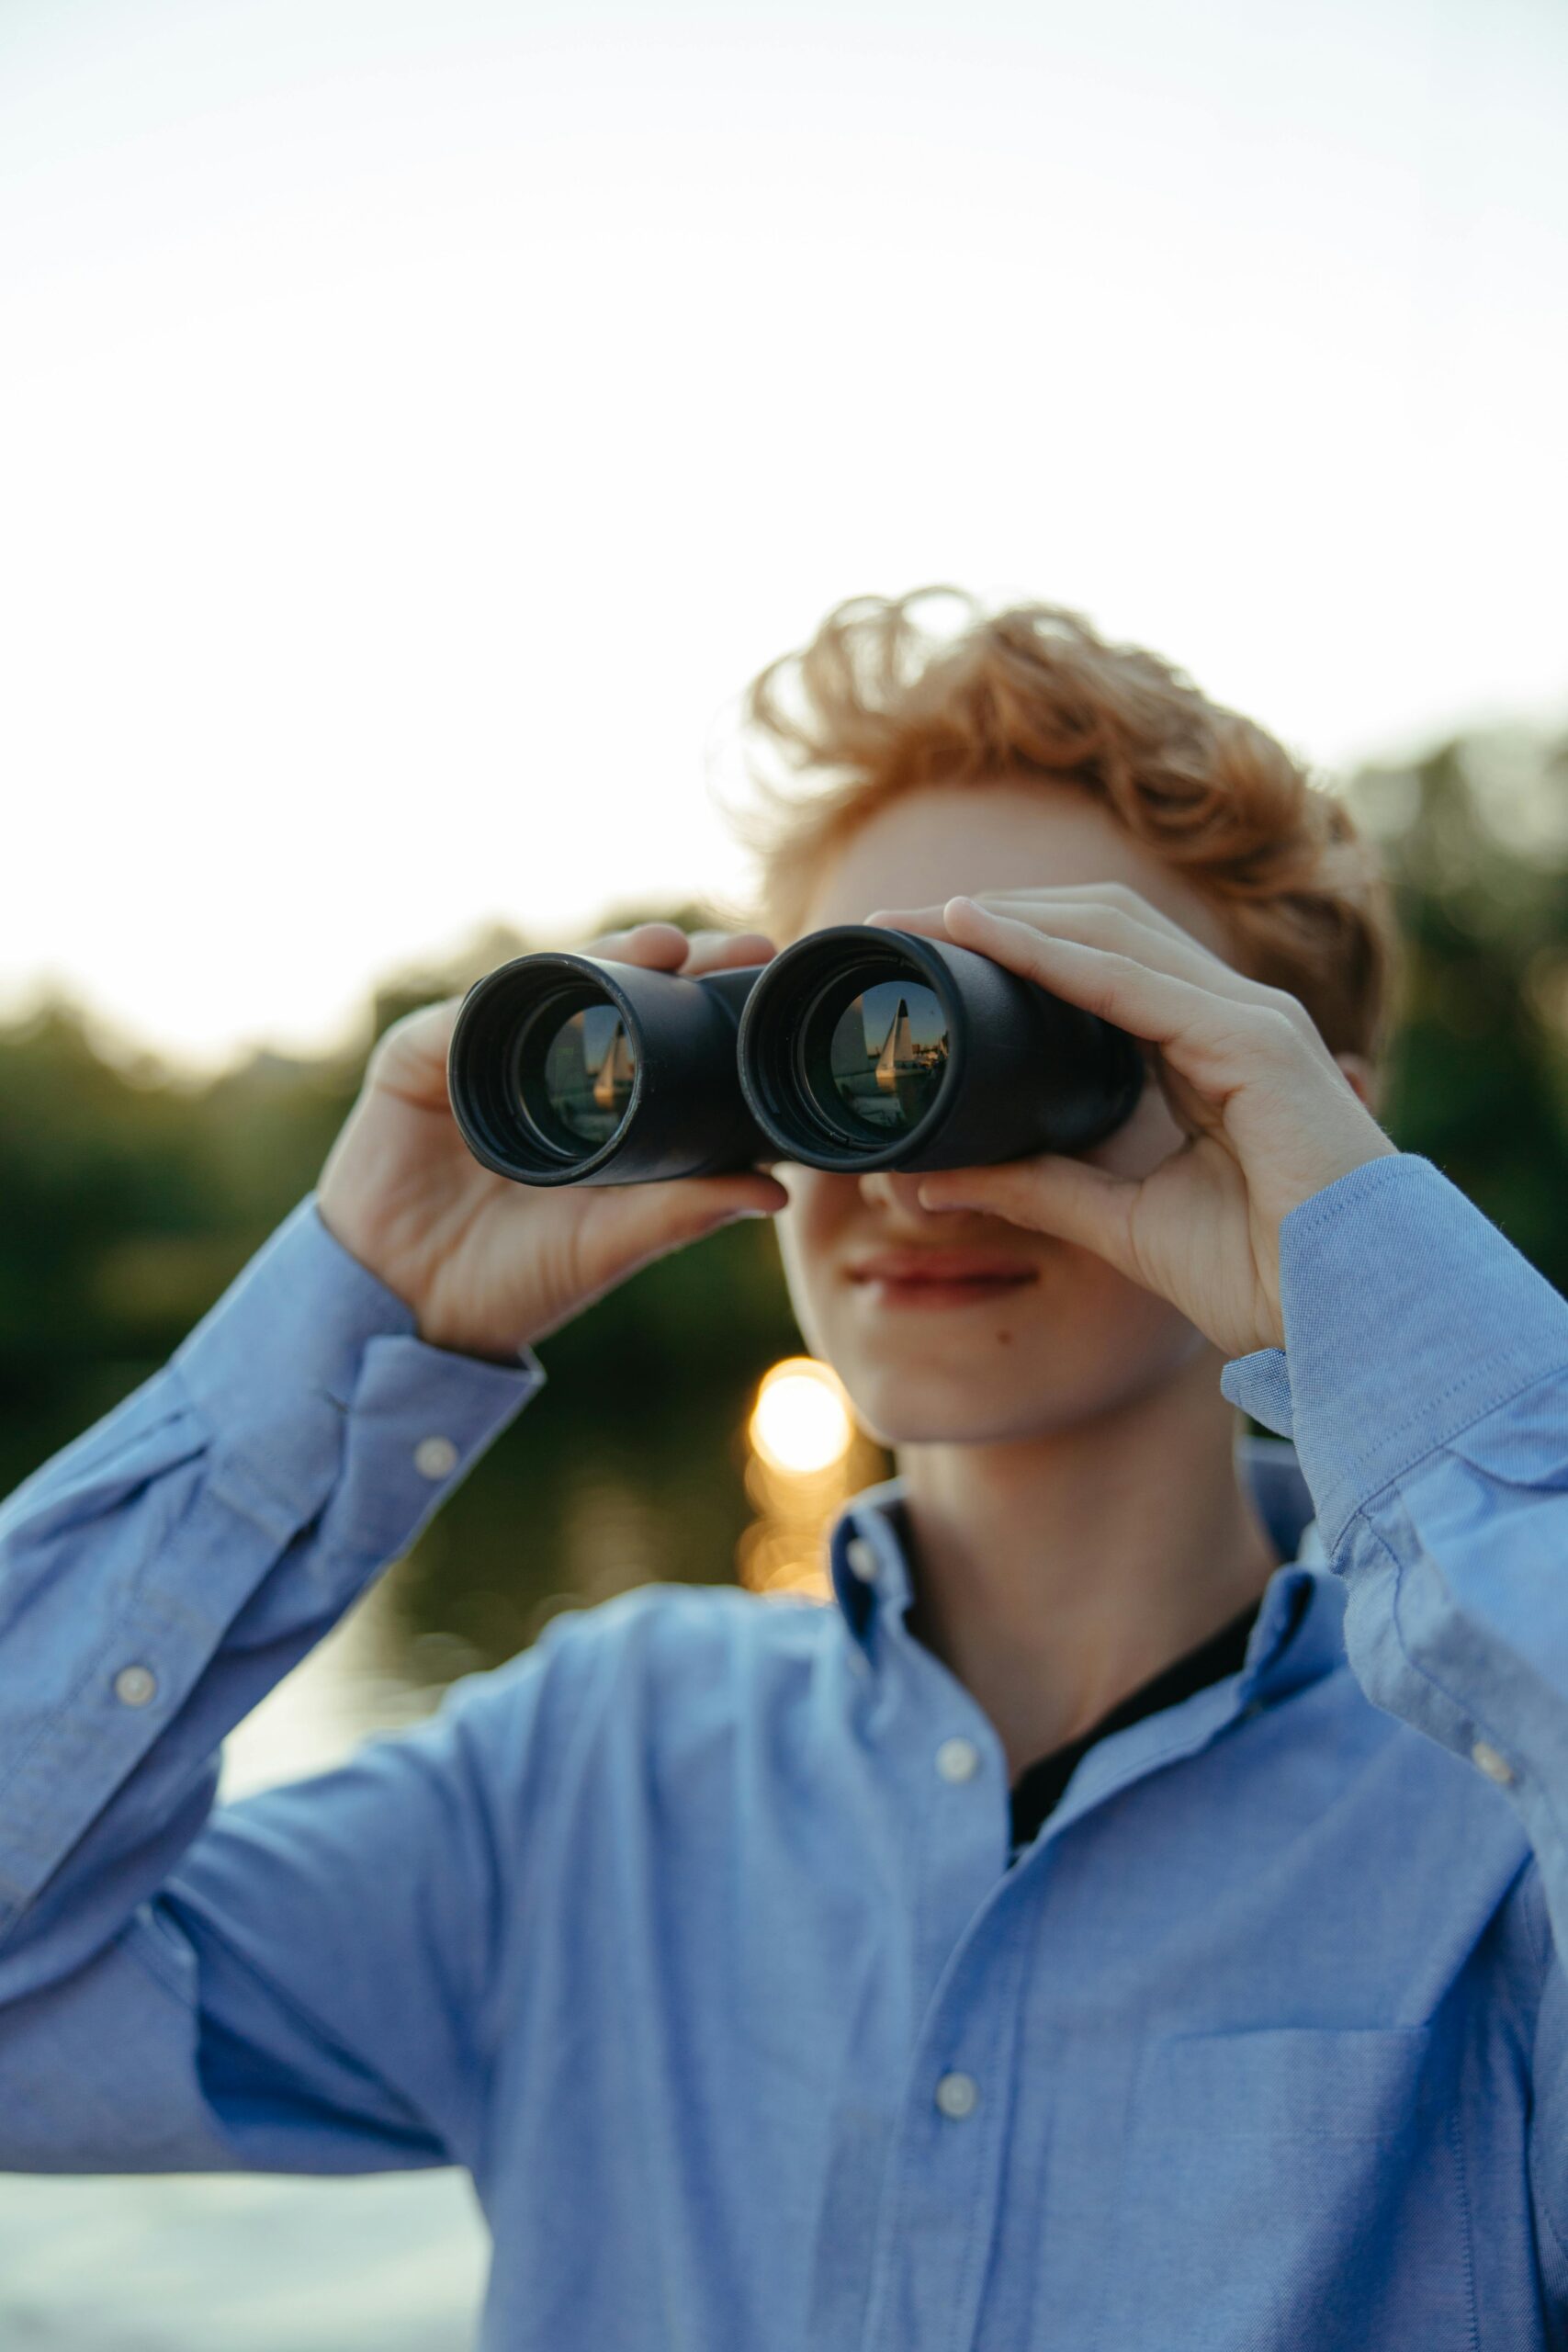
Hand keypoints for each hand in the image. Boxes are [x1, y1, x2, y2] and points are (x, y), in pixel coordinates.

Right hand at [316, 925, 787, 1359]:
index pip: (662, 1031)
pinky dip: (508, 993)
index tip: (767, 978)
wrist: (407, 1312)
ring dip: (610, 957)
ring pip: (549, 983)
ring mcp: (481, 1054)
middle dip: (677, 960)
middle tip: (734, 949)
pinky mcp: (419, 1056)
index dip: (711, 1000)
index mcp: (597, 1104)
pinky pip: (466, 1014)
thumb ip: (682, 1213)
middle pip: (614, 988)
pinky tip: (553, 981)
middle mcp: (542, 1065)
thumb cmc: (514, 1282)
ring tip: (667, 948)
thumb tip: (776, 1194)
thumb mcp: (610, 1244)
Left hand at [865, 884, 1398, 1359]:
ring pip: (1112, 934)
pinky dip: (1053, 954)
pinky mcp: (1255, 1042)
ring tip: (927, 916)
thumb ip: (1035, 1189)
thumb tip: (932, 1179)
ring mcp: (1249, 1019)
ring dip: (1012, 919)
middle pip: (1100, 927)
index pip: (1098, 963)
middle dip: (999, 915)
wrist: (1349, 1320)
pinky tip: (990, 937)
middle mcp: (1230, 1016)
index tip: (921, 948)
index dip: (1012, 944)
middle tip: (898, 921)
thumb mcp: (1117, 1223)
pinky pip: (1134, 983)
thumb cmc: (1265, 1275)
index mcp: (1206, 1047)